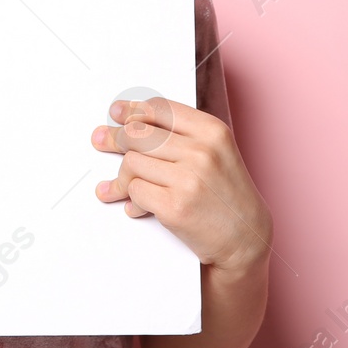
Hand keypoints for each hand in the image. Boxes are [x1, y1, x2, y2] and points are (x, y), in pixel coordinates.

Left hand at [91, 96, 272, 274]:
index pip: (160, 109)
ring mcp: (188, 179)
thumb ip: (180, 136)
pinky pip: (135, 192)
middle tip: (101, 141)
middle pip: (138, 134)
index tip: (117, 113)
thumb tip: (131, 122)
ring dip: (122, 177)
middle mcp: (201, 151)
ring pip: (131, 163)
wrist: (246, 239)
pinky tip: (136, 207)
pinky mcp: (174, 207)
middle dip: (114, 138)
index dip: (133, 110)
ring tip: (121, 186)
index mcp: (212, 131)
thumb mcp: (216, 153)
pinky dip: (131, 200)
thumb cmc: (228, 196)